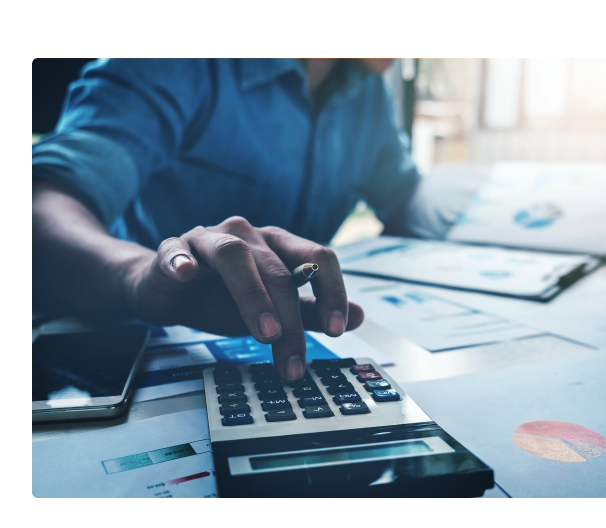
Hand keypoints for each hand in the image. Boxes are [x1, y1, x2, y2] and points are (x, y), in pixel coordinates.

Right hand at [125, 217, 363, 380]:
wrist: (170, 292)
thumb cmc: (224, 298)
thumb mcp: (273, 310)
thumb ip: (312, 312)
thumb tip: (360, 317)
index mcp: (278, 245)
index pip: (318, 257)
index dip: (332, 291)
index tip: (338, 329)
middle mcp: (248, 235)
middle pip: (277, 269)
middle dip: (290, 319)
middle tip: (293, 359)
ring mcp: (208, 239)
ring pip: (234, 255)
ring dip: (252, 294)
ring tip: (265, 332)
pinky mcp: (173, 249)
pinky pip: (177, 250)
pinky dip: (183, 260)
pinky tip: (188, 274)